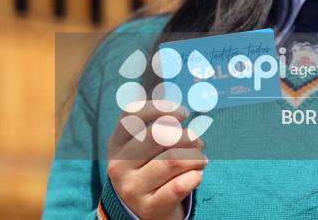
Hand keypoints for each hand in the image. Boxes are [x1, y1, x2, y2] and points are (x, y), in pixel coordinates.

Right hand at [107, 102, 206, 219]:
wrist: (146, 212)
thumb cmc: (151, 169)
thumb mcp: (144, 148)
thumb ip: (159, 126)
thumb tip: (181, 108)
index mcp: (116, 144)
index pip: (132, 114)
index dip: (160, 107)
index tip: (184, 112)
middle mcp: (118, 165)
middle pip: (156, 135)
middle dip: (186, 135)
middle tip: (199, 141)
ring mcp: (131, 189)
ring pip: (171, 160)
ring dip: (195, 156)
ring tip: (201, 159)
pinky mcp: (148, 208)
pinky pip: (178, 186)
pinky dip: (194, 177)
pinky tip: (196, 175)